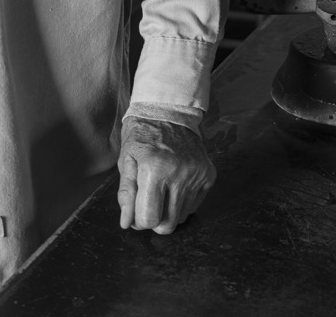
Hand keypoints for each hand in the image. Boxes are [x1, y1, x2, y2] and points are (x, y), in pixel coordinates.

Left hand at [117, 116, 215, 234]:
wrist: (169, 111)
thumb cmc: (142, 135)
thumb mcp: (126, 160)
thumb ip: (126, 193)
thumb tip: (127, 223)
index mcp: (154, 170)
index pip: (149, 219)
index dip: (138, 221)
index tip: (135, 210)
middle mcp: (179, 174)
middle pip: (168, 225)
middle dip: (154, 220)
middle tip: (148, 203)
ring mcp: (197, 174)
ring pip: (181, 217)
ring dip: (168, 210)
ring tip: (162, 188)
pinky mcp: (209, 174)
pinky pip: (195, 205)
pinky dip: (183, 201)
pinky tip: (175, 183)